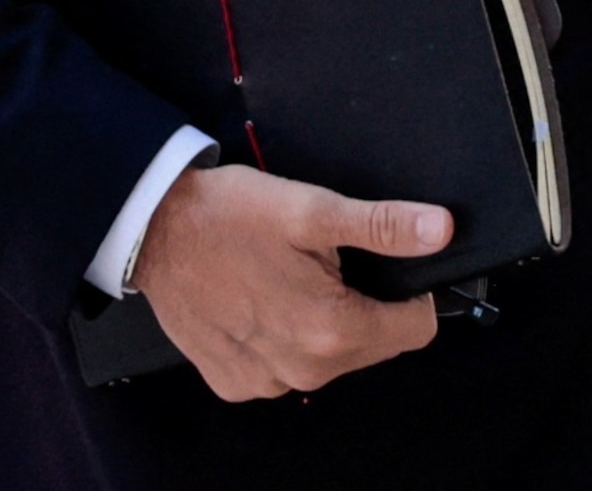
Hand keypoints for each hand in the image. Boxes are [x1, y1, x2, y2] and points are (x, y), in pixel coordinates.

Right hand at [127, 162, 452, 401]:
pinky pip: (284, 366)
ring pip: (329, 357)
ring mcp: (266, 382)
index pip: (417, 329)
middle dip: (363, 304)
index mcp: (331, 331)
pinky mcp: (235, 383)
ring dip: (322, 322)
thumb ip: (383, 225)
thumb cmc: (226, 216)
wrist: (151, 231)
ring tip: (288, 276)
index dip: (412, 292)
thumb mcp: (312, 209)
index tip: (388, 264)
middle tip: (325, 261)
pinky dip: (282, 336)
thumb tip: (440, 230)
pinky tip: (260, 300)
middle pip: (373, 344)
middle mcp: (302, 370)